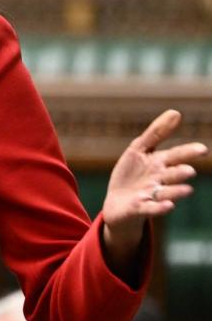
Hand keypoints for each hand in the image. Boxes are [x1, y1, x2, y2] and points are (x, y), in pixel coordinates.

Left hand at [102, 110, 206, 270]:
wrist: (117, 202)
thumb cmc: (131, 174)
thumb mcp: (139, 149)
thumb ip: (157, 133)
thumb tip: (176, 112)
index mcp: (160, 164)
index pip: (177, 156)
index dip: (188, 153)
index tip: (203, 150)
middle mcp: (160, 180)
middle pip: (173, 175)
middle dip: (181, 173)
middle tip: (189, 171)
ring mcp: (152, 195)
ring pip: (167, 193)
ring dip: (176, 191)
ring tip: (187, 189)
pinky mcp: (140, 208)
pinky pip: (151, 208)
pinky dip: (160, 208)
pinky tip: (168, 206)